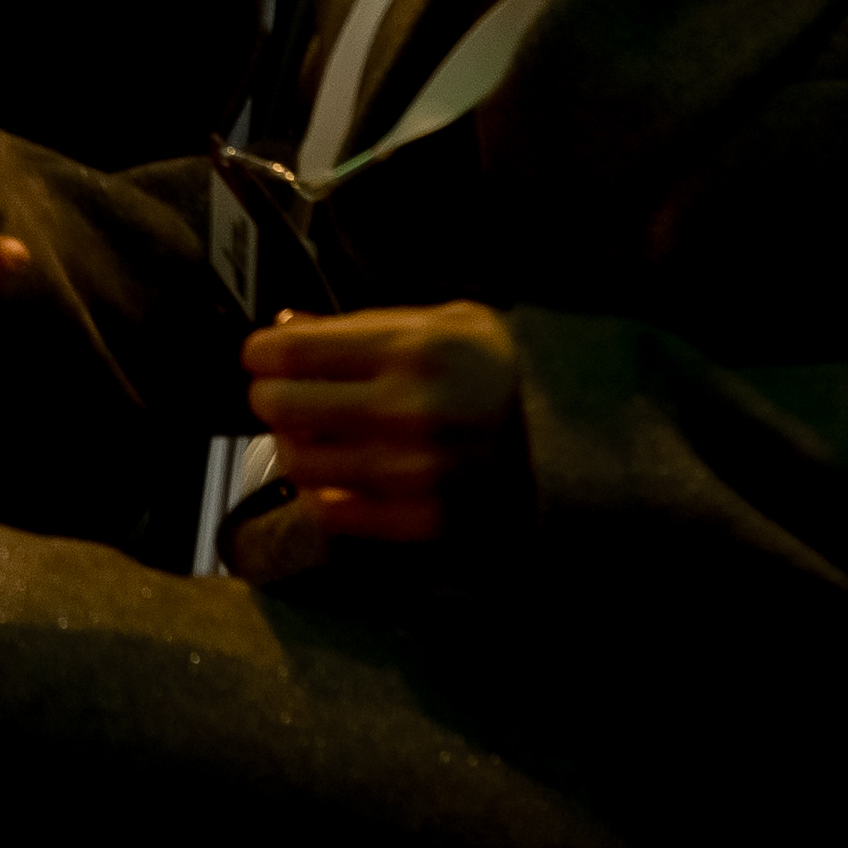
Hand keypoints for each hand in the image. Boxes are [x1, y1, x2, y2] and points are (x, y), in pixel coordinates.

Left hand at [241, 300, 525, 545]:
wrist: (584, 445)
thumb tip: (287, 326)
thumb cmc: (507, 372)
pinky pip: (332, 513)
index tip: (263, 355)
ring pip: (298, 462)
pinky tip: (340, 477)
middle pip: (282, 406)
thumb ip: (363, 325)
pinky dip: (324, 493)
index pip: (291, 352)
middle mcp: (407, 413)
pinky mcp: (422, 523)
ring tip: (311, 435)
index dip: (262, 352)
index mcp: (412, 351)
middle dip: (271, 396)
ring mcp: (413, 474)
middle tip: (282, 394)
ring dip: (293, 445)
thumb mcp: (447, 323)